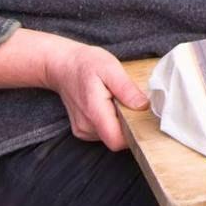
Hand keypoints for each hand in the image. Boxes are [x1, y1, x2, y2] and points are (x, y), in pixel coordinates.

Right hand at [39, 34, 149, 151]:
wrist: (63, 65)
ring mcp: (82, 130)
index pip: (117, 141)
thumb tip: (142, 106)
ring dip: (118, 122)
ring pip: (110, 136)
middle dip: (127, 124)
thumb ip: (127, 90)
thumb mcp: (111, 69)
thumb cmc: (85, 64)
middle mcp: (86, 126)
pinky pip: (103, 132)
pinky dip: (110, 121)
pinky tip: (107, 105)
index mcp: (94, 112)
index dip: (134, 134)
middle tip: (126, 102)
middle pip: (116, 139)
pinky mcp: (82, 129)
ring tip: (114, 100)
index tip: (140, 118)